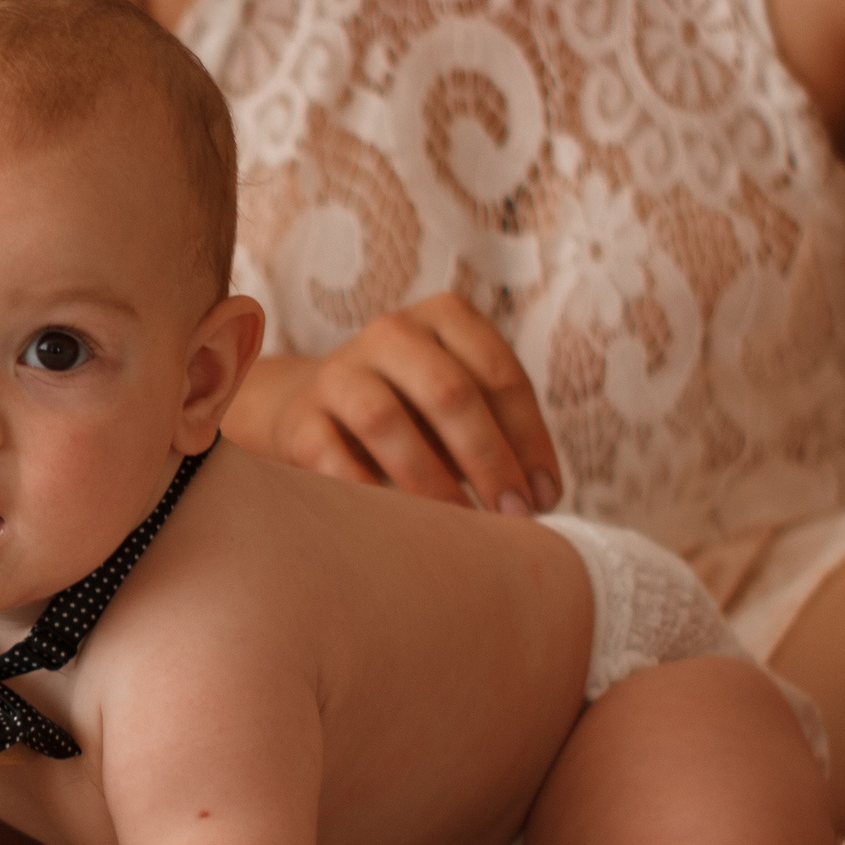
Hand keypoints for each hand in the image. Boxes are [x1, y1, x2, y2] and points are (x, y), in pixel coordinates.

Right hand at [236, 296, 560, 515]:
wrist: (317, 407)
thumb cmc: (415, 412)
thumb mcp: (459, 404)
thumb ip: (498, 433)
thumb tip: (541, 495)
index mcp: (443, 318)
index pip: (497, 373)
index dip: (529, 438)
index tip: (545, 495)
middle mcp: (389, 333)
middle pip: (447, 391)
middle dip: (488, 458)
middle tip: (514, 513)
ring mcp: (338, 372)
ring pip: (383, 419)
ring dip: (431, 480)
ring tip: (461, 523)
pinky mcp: (299, 417)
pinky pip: (329, 456)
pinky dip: (367, 492)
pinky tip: (396, 526)